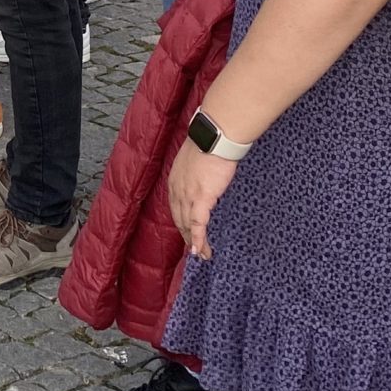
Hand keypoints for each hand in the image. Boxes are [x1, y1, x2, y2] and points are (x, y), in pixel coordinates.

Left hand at [167, 141, 238, 261]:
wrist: (215, 137)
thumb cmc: (210, 142)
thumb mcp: (196, 158)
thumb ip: (196, 171)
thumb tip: (205, 174)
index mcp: (174, 180)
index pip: (175, 206)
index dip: (181, 221)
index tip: (186, 231)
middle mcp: (176, 190)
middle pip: (179, 219)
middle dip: (186, 236)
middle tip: (194, 249)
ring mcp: (187, 195)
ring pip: (187, 225)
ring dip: (194, 242)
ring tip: (202, 254)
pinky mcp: (201, 199)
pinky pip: (197, 225)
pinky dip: (199, 239)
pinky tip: (200, 250)